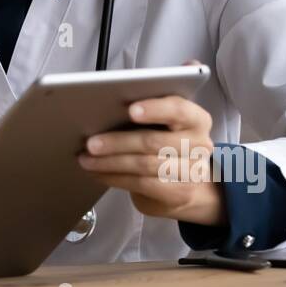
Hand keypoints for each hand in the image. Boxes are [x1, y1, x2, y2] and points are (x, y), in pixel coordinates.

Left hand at [77, 59, 225, 226]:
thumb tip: (112, 93)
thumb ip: (149, 105)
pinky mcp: (179, 193)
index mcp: (197, 119)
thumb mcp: (164, 120)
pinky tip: (98, 173)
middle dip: (117, 141)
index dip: (155, 109)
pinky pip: (141, 184)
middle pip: (154, 141)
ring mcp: (192, 171)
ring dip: (109, 162)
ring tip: (86, 159)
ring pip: (144, 165)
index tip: (130, 110)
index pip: (179, 109)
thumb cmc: (167, 140)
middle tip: (90, 142)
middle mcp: (199, 144)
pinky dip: (115, 178)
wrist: (188, 181)